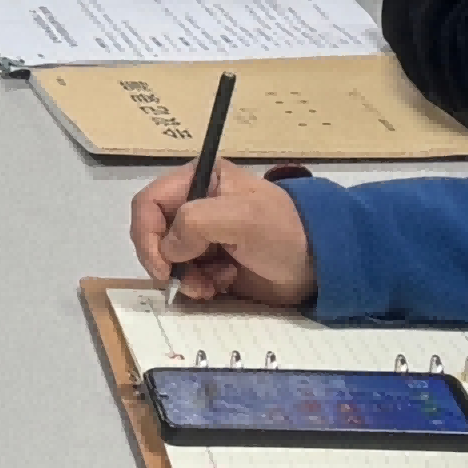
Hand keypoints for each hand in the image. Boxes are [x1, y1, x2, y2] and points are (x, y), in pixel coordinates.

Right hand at [130, 166, 318, 306]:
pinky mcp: (210, 261)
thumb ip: (197, 223)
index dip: (147, 235)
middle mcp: (194, 205)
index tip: (163, 267)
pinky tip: (221, 285)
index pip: (148, 203)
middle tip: (191, 282)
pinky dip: (197, 286)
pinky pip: (184, 276)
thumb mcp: (243, 218)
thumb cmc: (285, 232)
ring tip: (211, 285)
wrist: (320, 263)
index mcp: (198, 180)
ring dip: (184, 278)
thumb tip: (169, 249)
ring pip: (166, 260)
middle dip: (166, 263)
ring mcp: (201, 235)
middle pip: (153, 234)